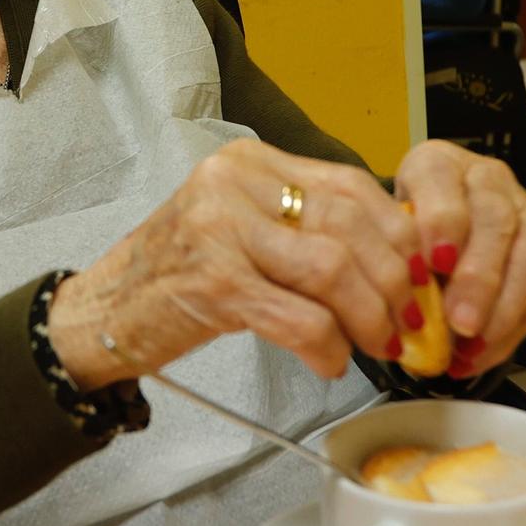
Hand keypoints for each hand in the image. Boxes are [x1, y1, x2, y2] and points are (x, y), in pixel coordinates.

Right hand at [46, 139, 425, 388]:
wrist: (105, 310)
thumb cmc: (180, 275)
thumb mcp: (242, 228)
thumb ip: (306, 228)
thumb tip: (398, 259)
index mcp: (249, 163)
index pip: (351, 186)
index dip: (399, 235)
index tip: (421, 276)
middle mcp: (232, 185)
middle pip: (351, 225)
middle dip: (393, 282)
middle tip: (407, 322)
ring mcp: (219, 231)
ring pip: (333, 269)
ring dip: (369, 317)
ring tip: (377, 344)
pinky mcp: (212, 284)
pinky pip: (299, 317)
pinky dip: (329, 347)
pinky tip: (331, 362)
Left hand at [392, 139, 525, 377]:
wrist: (433, 232)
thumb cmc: (403, 234)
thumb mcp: (385, 233)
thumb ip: (395, 256)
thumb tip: (399, 311)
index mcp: (438, 164)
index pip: (442, 180)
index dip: (441, 221)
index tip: (434, 263)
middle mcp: (488, 179)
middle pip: (495, 220)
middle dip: (479, 277)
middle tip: (459, 321)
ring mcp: (523, 211)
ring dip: (504, 307)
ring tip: (474, 345)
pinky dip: (512, 327)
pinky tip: (483, 352)